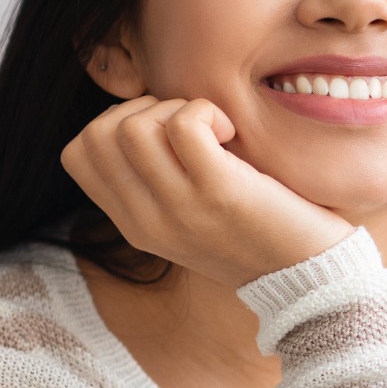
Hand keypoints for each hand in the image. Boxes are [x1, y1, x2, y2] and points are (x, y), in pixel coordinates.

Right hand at [61, 95, 355, 288]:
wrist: (309, 279)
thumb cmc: (259, 232)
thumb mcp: (190, 217)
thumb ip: (156, 181)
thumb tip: (140, 116)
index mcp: (135, 224)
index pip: (77, 155)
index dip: (112, 122)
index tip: (162, 132)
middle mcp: (148, 221)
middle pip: (97, 135)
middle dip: (140, 109)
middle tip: (188, 126)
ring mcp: (180, 209)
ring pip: (133, 127)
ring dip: (175, 108)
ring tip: (213, 131)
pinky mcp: (219, 193)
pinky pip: (184, 125)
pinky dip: (206, 111)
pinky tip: (231, 133)